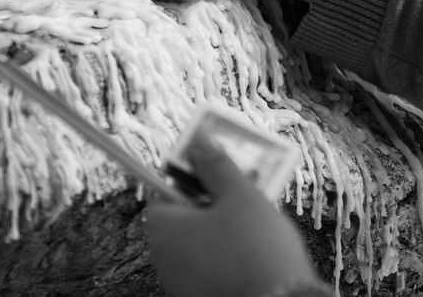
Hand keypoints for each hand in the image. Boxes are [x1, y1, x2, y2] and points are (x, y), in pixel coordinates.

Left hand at [144, 133, 319, 296]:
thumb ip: (216, 166)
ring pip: (200, 241)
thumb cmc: (255, 247)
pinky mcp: (202, 295)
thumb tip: (198, 140)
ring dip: (223, 226)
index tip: (216, 171)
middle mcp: (165, 258)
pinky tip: (257, 247)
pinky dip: (229, 252)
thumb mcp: (240, 196)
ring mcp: (182, 282)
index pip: (163, 192)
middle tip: (244, 189)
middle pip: (183, 217)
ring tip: (259, 218)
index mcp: (165, 229)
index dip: (190, 178)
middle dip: (212, 200)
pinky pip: (212, 264)